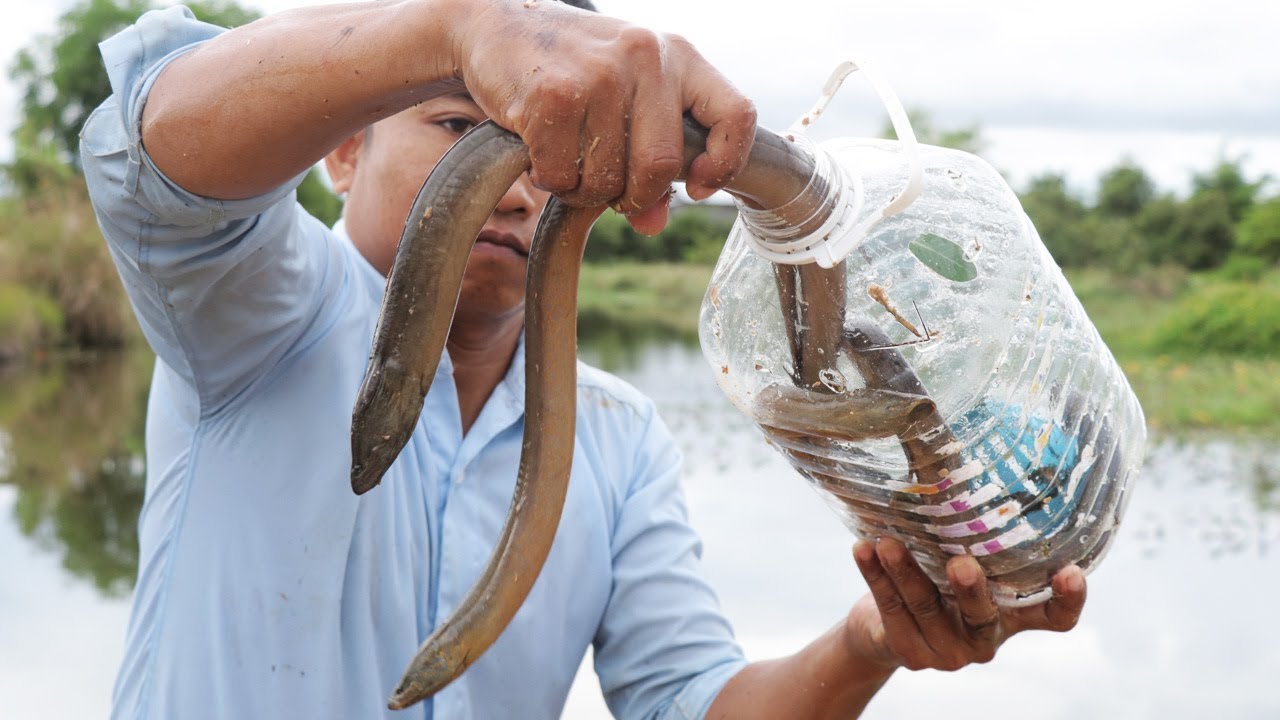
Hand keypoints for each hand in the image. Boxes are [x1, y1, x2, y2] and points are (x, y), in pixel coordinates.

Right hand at [451, 0, 755, 232]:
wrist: (500, 25)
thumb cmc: (574, 68)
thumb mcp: (626, 99)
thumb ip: (649, 158)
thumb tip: (652, 225)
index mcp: (678, 56)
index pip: (736, 115)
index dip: (725, 163)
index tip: (697, 186)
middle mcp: (646, 57)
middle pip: (662, 165)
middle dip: (635, 196)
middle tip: (612, 193)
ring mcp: (599, 74)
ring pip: (608, 178)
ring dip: (585, 190)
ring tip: (570, 163)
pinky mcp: (552, 94)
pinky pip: (562, 174)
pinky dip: (551, 179)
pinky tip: (542, 151)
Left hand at [846, 537, 1086, 672]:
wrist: (881, 630)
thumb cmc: (932, 577)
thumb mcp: (953, 553)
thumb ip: (964, 521)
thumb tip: (946, 446)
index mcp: (1010, 612)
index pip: (1052, 617)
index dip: (1067, 600)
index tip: (1072, 571)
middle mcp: (985, 636)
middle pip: (984, 617)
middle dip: (971, 591)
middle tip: (961, 564)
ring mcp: (948, 650)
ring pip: (926, 607)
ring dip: (905, 571)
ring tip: (887, 542)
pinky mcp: (911, 653)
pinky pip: (891, 609)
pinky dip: (875, 576)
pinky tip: (862, 549)